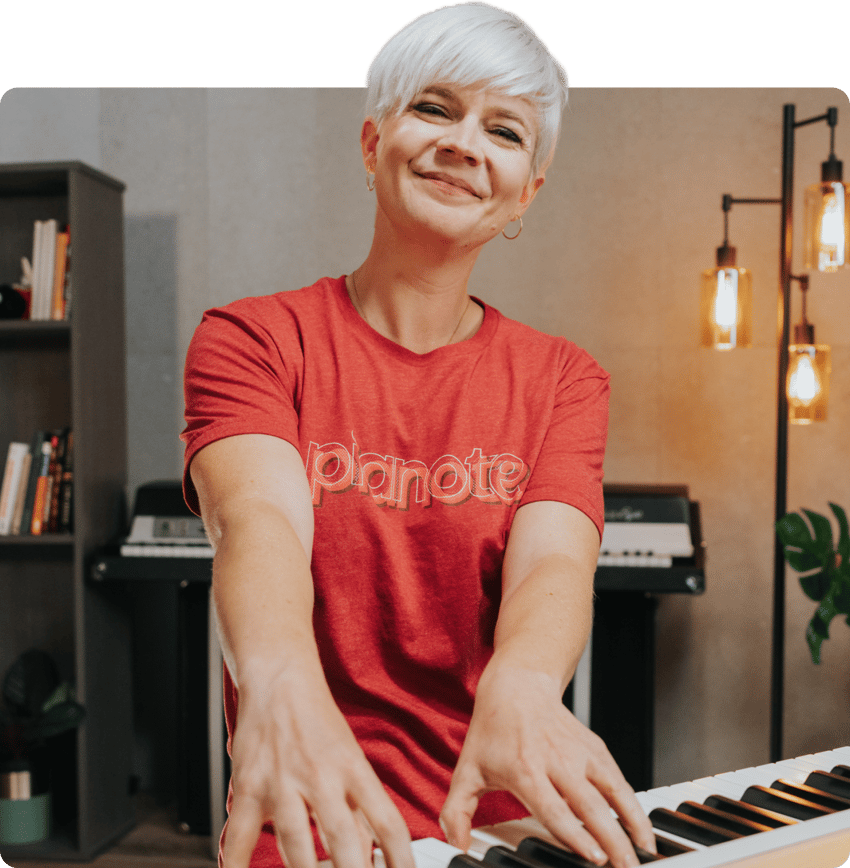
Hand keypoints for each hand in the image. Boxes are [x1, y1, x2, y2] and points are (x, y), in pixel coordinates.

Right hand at [222, 660, 413, 867]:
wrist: (280, 678)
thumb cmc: (318, 720)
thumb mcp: (350, 757)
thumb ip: (359, 805)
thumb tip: (374, 852)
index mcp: (353, 769)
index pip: (387, 822)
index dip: (401, 859)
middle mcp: (321, 777)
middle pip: (343, 840)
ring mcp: (282, 783)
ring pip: (297, 845)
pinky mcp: (248, 786)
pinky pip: (240, 837)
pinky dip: (238, 866)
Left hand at [439, 664, 655, 867]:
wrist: (518, 685)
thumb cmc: (493, 731)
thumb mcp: (467, 769)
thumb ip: (457, 811)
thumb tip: (455, 845)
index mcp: (525, 771)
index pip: (554, 809)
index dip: (575, 836)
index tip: (594, 858)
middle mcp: (557, 762)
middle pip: (590, 806)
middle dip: (612, 840)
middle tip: (627, 867)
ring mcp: (579, 753)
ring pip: (613, 792)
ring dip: (632, 823)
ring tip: (645, 853)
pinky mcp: (595, 748)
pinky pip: (618, 780)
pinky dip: (634, 804)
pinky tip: (642, 828)